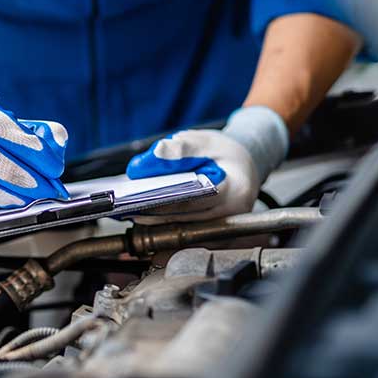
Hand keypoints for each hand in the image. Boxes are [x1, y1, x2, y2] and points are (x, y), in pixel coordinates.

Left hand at [126, 106, 288, 221]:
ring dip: (162, 226)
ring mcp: (228, 227)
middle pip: (188, 220)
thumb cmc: (226, 154)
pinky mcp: (220, 235)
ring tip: (137, 215)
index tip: (141, 202)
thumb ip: (182, 146)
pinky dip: (172, 228)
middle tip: (132, 211)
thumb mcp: (206, 141)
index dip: (165, 203)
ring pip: (189, 232)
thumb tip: (157, 152)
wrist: (246, 165)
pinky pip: (192, 237)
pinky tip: (153, 220)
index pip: (194, 201)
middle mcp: (235, 213)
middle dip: (157, 216)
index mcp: (235, 189)